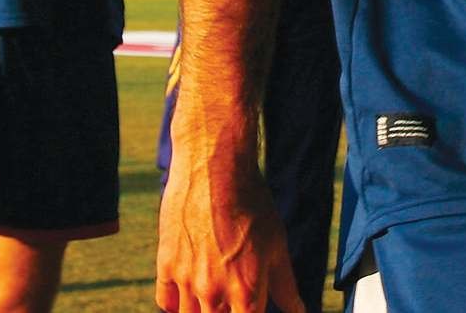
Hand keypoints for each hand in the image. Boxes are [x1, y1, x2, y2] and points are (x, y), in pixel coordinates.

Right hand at [156, 151, 303, 312]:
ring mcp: (186, 280)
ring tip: (214, 290)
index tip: (248, 307)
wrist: (215, 166)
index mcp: (247, 292)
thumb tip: (300, 311)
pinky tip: (190, 289)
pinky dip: (176, 302)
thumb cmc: (252, 202)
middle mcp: (214, 293)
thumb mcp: (276, 243)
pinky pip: (166, 303)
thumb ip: (285, 285)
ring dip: (202, 310)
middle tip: (231, 294)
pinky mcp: (166, 264)